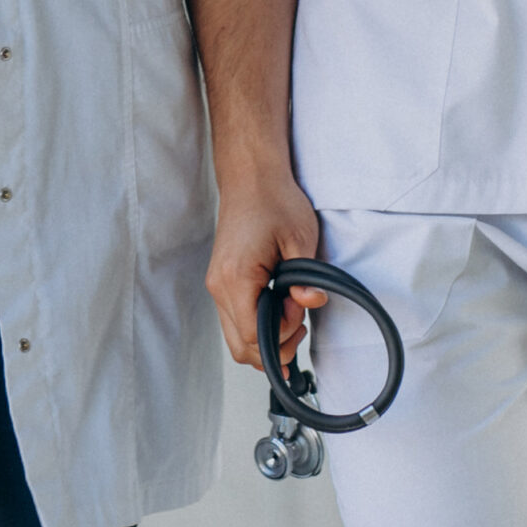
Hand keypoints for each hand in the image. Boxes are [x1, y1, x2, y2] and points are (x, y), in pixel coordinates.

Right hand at [208, 164, 327, 371]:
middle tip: (300, 326)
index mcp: (236, 277)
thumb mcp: (300, 239)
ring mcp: (217, 285)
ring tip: (291, 318)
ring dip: (265, 341)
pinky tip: (277, 314)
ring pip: (235, 339)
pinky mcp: (221, 282)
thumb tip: (309, 303)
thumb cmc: (273, 201)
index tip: (301, 312)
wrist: (250, 177)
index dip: (283, 334)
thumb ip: (306, 278)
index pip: (253, 335)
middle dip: (274, 349)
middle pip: (241, 347)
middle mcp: (219, 286)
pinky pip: (234, 320)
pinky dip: (255, 328)